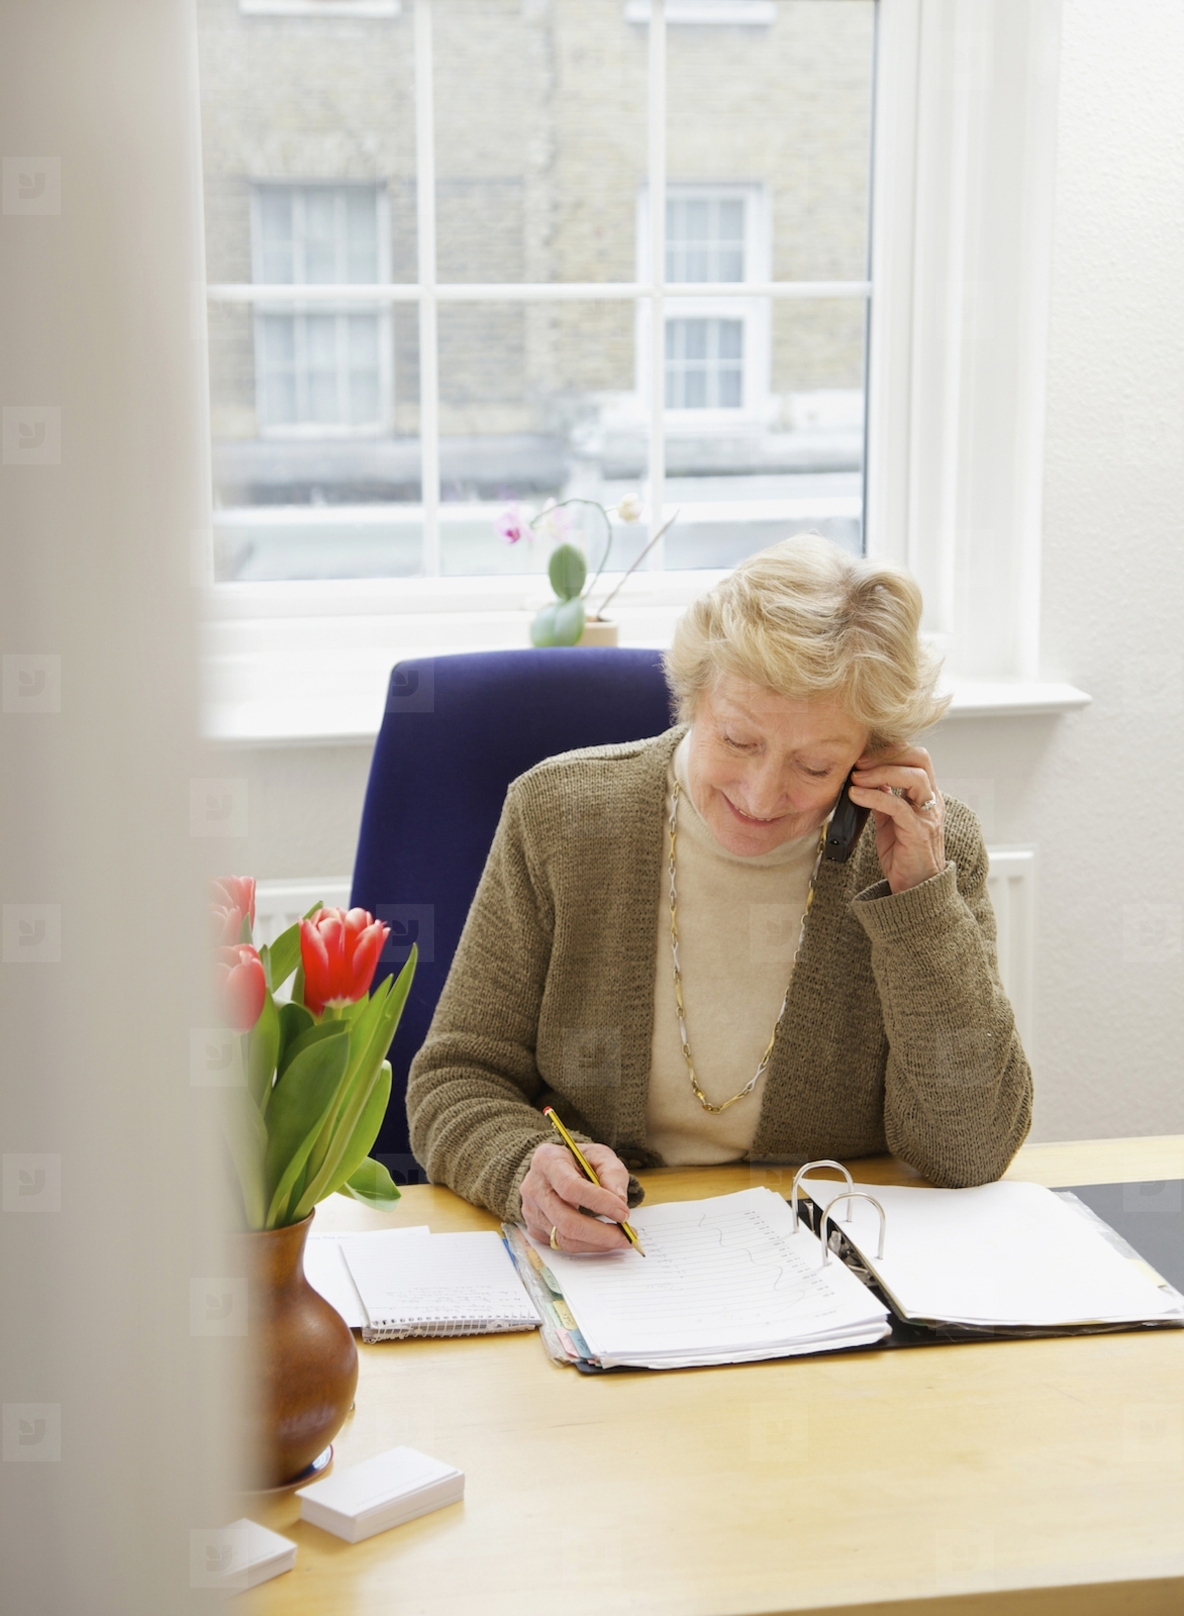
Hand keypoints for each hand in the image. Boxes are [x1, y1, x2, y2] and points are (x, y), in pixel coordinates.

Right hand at [520, 1141, 631, 1253]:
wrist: (555, 1168)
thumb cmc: (579, 1161)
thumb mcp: (599, 1156)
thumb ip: (612, 1174)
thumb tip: (620, 1201)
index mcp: (547, 1160)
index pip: (571, 1187)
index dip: (599, 1202)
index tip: (624, 1213)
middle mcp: (534, 1187)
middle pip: (565, 1220)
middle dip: (600, 1233)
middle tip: (626, 1237)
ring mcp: (531, 1210)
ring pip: (564, 1238)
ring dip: (597, 1243)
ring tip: (619, 1239)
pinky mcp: (534, 1228)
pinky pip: (561, 1245)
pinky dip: (587, 1245)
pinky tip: (602, 1238)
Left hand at [847, 745, 945, 894]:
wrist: (915, 889)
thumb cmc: (903, 854)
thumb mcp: (889, 819)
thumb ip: (883, 797)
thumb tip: (864, 777)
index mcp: (926, 794)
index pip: (917, 757)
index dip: (891, 750)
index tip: (863, 754)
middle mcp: (932, 801)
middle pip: (920, 760)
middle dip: (886, 755)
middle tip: (859, 762)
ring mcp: (927, 815)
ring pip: (914, 778)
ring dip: (880, 772)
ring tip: (856, 778)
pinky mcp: (918, 832)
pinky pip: (898, 806)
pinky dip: (874, 796)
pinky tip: (856, 796)